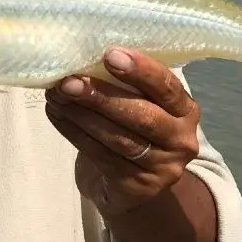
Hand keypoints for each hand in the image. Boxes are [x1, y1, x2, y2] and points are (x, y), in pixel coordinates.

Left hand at [44, 47, 200, 218]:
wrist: (138, 186)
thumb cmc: (135, 128)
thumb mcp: (143, 104)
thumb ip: (126, 84)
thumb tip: (83, 56)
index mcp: (185, 109)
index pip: (167, 87)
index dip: (141, 71)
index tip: (109, 55)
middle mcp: (181, 139)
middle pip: (142, 117)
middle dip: (102, 96)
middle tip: (69, 82)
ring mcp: (162, 167)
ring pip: (119, 139)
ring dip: (83, 115)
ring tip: (56, 96)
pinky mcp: (137, 186)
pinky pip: (102, 156)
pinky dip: (75, 134)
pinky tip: (58, 116)